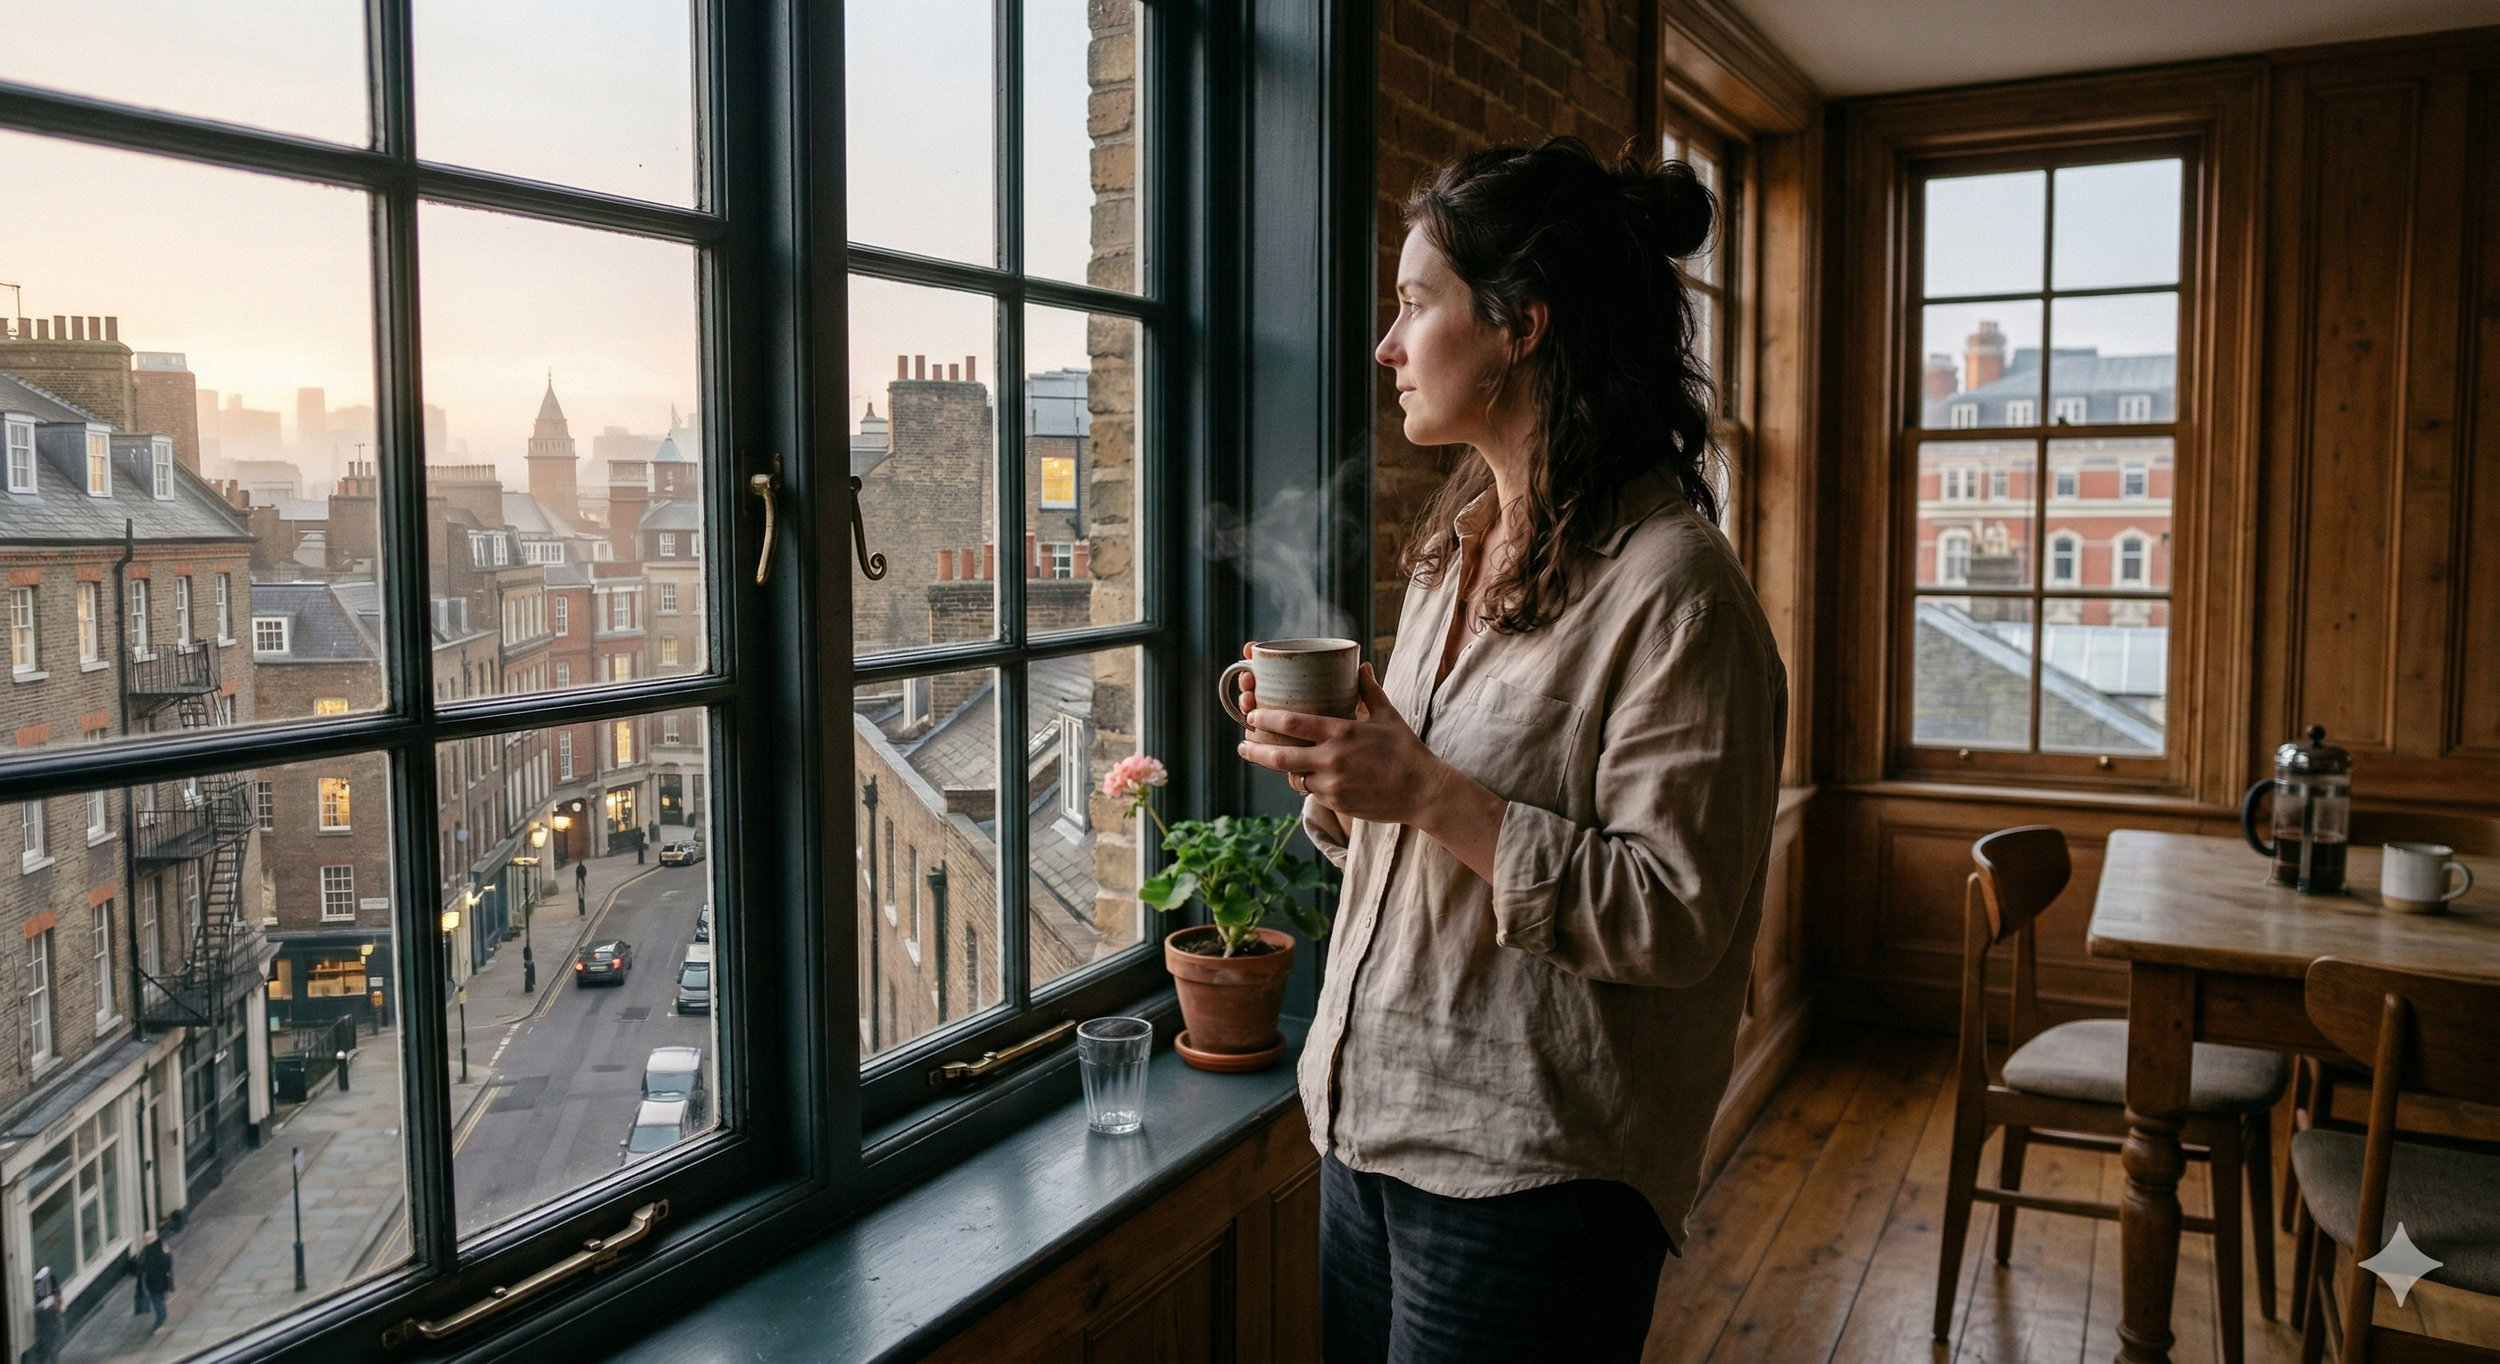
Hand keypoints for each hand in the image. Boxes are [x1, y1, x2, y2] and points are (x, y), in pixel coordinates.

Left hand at [1238, 665, 1504, 878]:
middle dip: (1255, 750)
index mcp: (1341, 732)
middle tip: (1243, 744)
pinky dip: (1308, 783)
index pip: (1291, 724)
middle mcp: (1332, 759)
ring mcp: (1332, 784)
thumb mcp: (1387, 715)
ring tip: (1278, 760)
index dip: (1266, 719)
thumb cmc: (1405, 750)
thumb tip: (1361, 665)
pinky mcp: (1337, 803)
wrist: (1423, 791)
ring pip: (1294, 777)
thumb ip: (1369, 690)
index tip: (1252, 716)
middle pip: (1279, 757)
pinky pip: (1311, 792)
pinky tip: (1310, 776)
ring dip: (1286, 769)